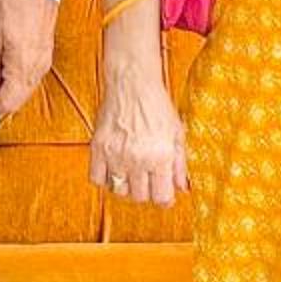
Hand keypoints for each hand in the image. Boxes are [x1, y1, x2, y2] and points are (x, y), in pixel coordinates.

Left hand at [0, 0, 55, 115]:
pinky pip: (32, 74)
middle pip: (18, 99)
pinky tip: (8, 55)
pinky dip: (18, 73)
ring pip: (25, 88)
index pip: (7, 104)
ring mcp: (44, 60)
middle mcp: (38, 68)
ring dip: (9, 84)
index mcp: (22, 68)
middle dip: (0, 94)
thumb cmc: (10, 5)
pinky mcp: (46, 52)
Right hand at [89, 66, 189, 206]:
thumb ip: (180, 163)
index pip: (161, 198)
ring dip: (126, 185)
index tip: (164, 195)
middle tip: (149, 178)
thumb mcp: (177, 133)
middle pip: (140, 197)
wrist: (132, 82)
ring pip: (119, 191)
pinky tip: (114, 167)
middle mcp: (138, 159)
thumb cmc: (156, 104)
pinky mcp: (98, 148)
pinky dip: (105, 178)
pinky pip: (97, 179)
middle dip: (147, 191)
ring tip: (132, 171)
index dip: (165, 199)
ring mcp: (116, 155)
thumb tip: (183, 187)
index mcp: (161, 156)